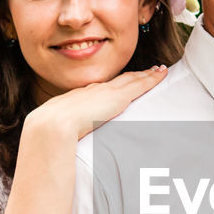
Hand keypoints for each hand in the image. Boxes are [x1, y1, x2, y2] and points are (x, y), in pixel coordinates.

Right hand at [30, 65, 166, 139]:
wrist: (53, 125)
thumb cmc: (51, 133)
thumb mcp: (59, 130)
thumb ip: (67, 133)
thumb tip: (64, 144)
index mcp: (81, 98)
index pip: (102, 89)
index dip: (115, 84)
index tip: (123, 81)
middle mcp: (95, 90)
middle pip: (120, 80)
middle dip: (134, 75)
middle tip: (149, 70)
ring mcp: (107, 92)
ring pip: (132, 79)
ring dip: (146, 74)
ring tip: (159, 69)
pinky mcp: (118, 98)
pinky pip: (141, 85)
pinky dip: (153, 78)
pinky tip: (162, 73)